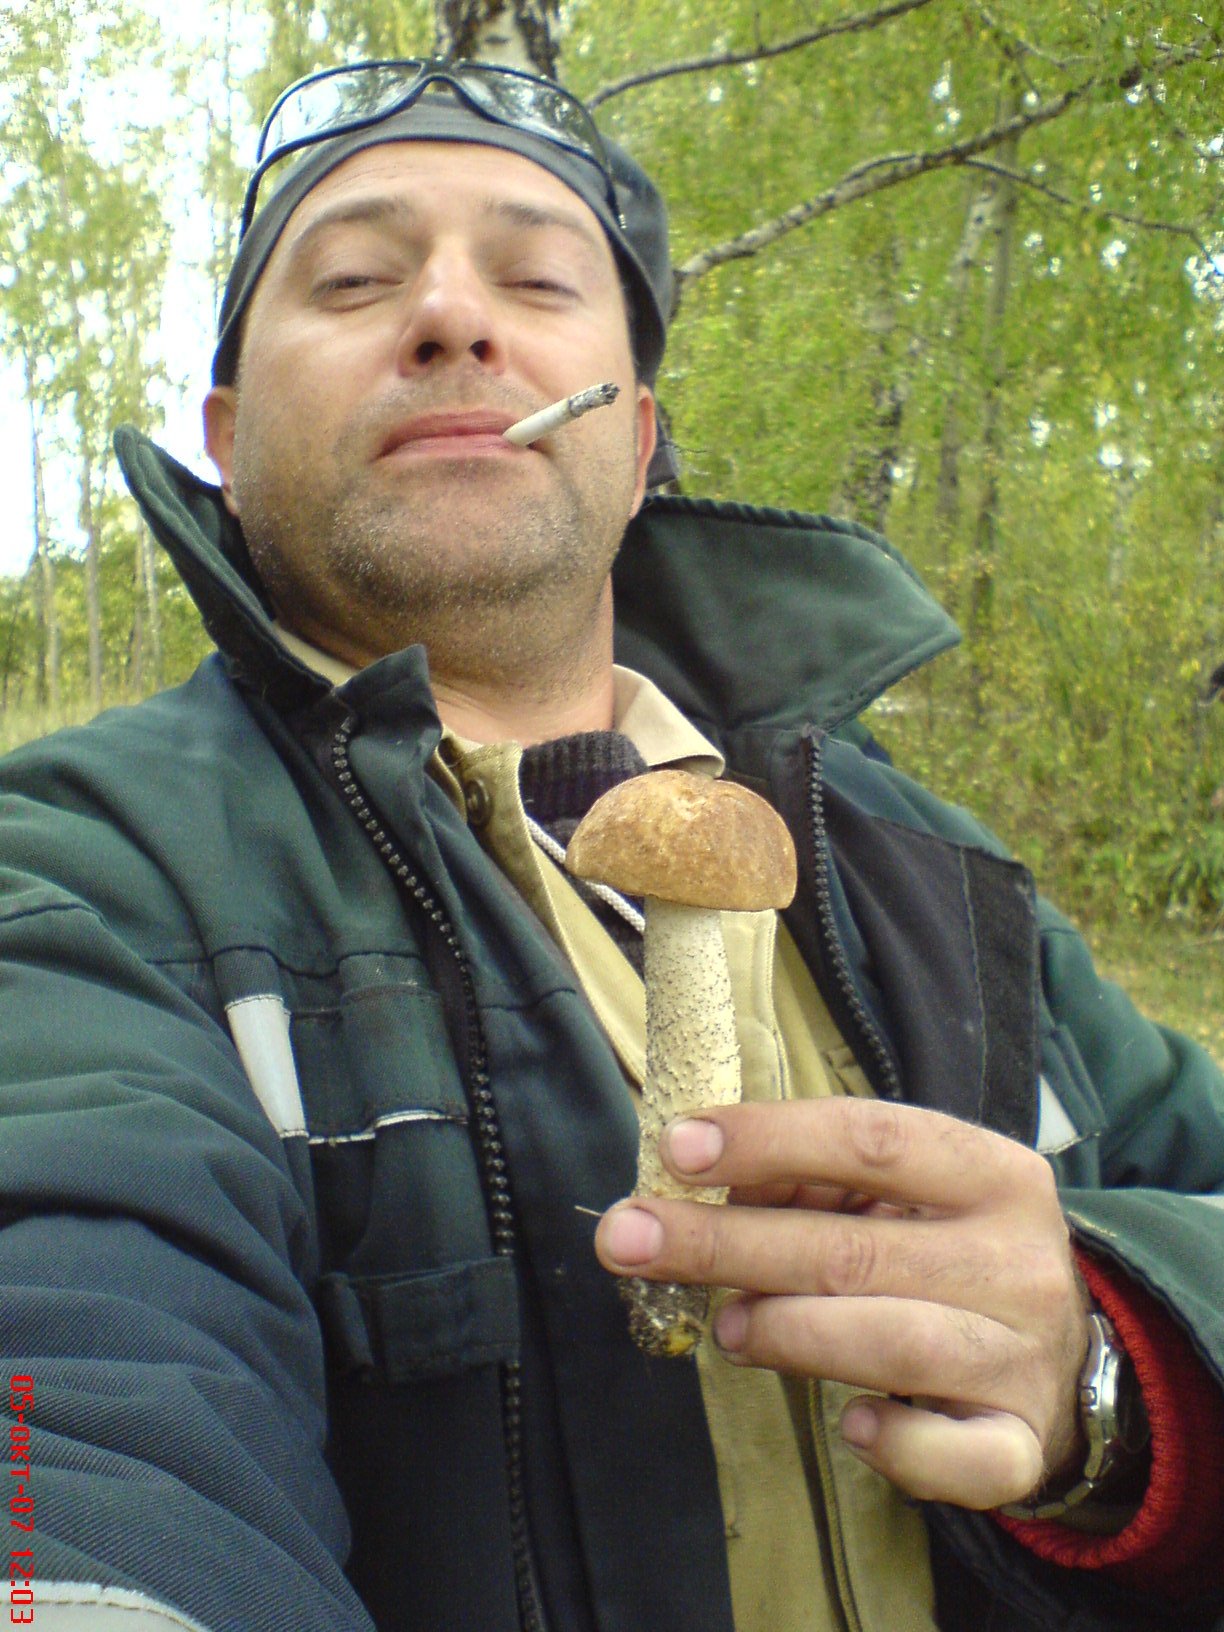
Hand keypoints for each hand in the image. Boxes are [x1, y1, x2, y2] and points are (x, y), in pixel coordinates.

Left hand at [594, 1098, 1090, 1510]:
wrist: (1069, 1357)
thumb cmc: (951, 1252)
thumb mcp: (906, 1195)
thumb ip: (817, 1183)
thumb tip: (709, 1183)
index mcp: (992, 1172)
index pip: (870, 1139)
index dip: (768, 1140)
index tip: (677, 1148)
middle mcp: (1016, 1260)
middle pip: (854, 1247)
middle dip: (724, 1242)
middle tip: (626, 1237)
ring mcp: (1023, 1356)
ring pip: (895, 1343)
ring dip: (789, 1332)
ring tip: (725, 1328)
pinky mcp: (1020, 1445)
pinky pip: (958, 1458)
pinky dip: (898, 1445)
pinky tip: (849, 1426)